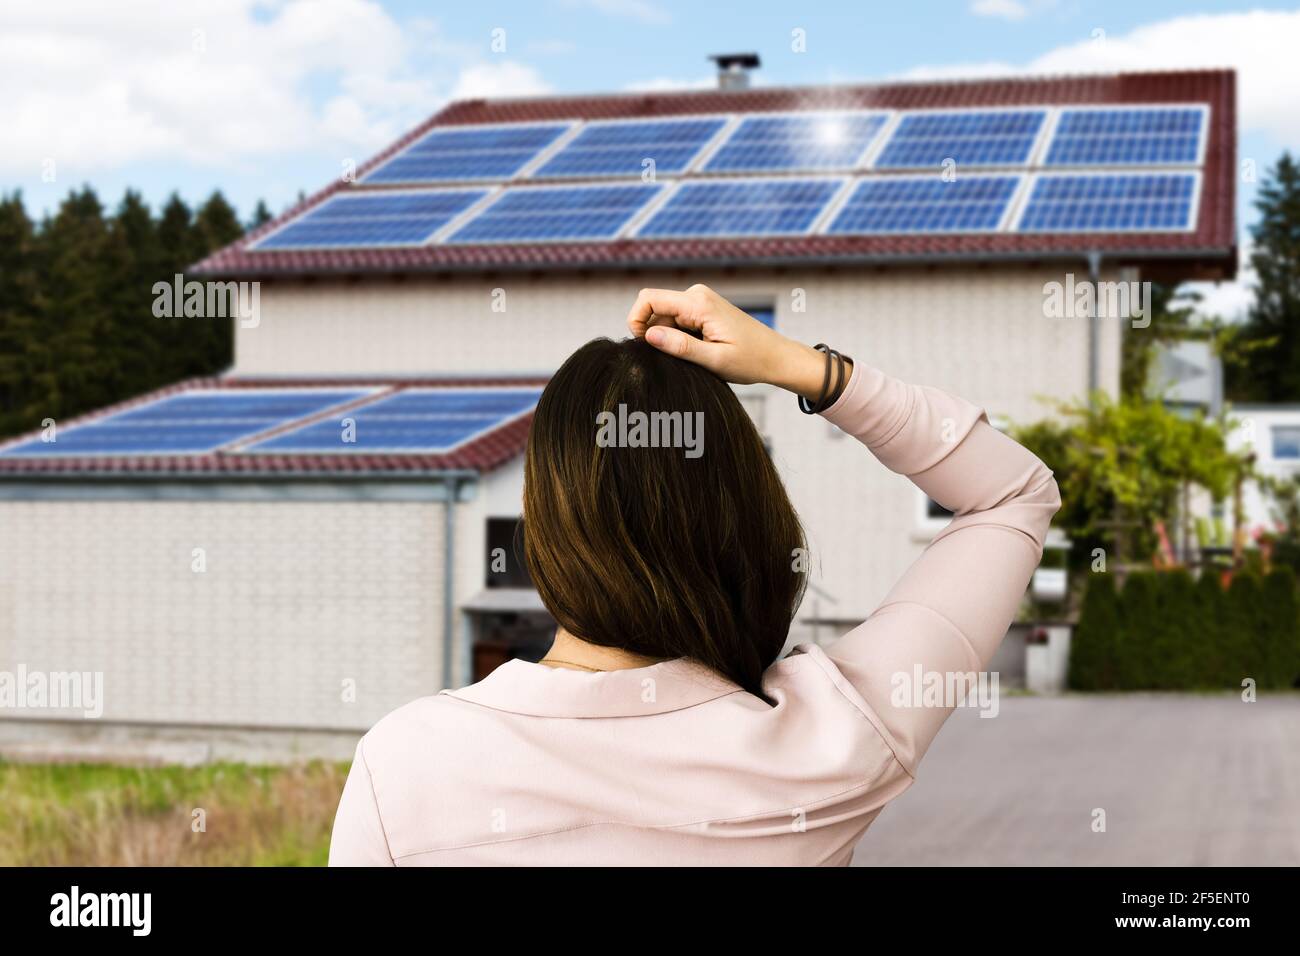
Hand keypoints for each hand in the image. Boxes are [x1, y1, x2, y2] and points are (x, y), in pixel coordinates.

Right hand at [625, 285, 831, 400]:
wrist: (776, 356)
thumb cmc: (751, 360)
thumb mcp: (714, 360)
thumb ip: (680, 347)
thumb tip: (648, 335)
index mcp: (698, 303)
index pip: (648, 299)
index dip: (635, 321)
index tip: (643, 346)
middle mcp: (697, 294)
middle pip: (653, 309)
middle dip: (653, 334)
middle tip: (674, 360)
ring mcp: (699, 300)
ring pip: (663, 317)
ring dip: (668, 338)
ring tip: (693, 358)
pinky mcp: (702, 308)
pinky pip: (676, 320)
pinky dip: (677, 337)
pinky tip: (697, 352)